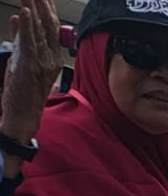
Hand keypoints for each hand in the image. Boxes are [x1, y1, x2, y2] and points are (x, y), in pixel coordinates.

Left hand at [0, 0, 63, 144]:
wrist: (23, 116)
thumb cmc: (23, 93)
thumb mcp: (22, 60)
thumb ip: (21, 38)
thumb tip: (19, 18)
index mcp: (52, 57)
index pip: (51, 27)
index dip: (47, 8)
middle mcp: (51, 58)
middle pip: (48, 26)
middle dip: (42, 4)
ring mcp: (42, 62)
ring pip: (39, 31)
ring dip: (33, 10)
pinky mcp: (29, 66)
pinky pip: (29, 43)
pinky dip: (27, 27)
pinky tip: (25, 14)